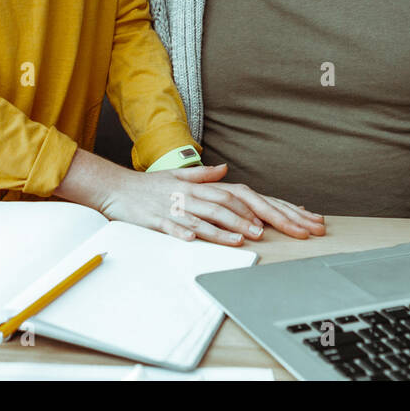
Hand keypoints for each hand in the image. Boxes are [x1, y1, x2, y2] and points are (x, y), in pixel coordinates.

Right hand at [101, 162, 325, 246]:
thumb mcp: (181, 179)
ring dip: (228, 225)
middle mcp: (195, 195)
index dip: (271, 206)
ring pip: (207, 216)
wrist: (115, 188)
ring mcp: (177, 207)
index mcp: (204, 188)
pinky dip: (189, 232)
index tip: (294, 219)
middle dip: (262, 217)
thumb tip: (224, 171)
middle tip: (285, 230)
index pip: (245, 195)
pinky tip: (200, 240)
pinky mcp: (159, 219)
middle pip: (234, 204)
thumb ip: (204, 177)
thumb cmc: (149, 188)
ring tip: (248, 235)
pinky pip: (177, 227)